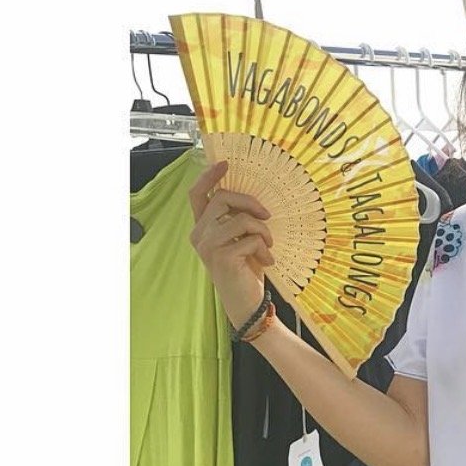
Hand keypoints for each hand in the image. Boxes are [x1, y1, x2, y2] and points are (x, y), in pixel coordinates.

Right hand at [188, 160, 274, 326]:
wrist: (247, 303)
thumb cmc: (246, 269)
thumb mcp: (241, 239)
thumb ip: (238, 218)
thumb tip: (253, 197)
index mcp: (202, 227)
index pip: (197, 194)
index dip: (208, 176)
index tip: (224, 163)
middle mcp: (199, 235)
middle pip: (223, 198)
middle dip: (251, 203)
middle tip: (267, 217)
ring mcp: (208, 246)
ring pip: (241, 218)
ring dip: (262, 230)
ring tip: (268, 245)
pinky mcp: (222, 258)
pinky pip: (250, 238)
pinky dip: (264, 248)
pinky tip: (266, 261)